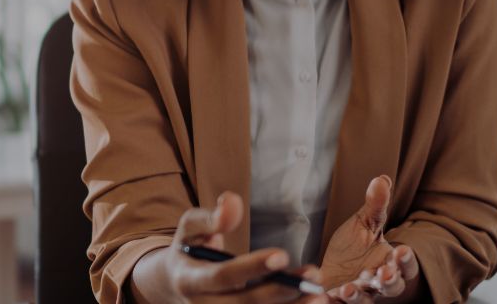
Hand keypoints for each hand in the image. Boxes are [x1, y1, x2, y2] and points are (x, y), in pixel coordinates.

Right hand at [130, 192, 328, 303]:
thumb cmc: (191, 247)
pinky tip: (311, 303)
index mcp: (190, 281)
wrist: (177, 282)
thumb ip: (210, 217)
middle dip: (280, 291)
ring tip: (319, 295)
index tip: (282, 255)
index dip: (252, 267)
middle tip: (313, 275)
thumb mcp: (190, 227)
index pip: (223, 276)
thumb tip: (233, 202)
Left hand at [320, 176, 422, 302]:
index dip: (406, 260)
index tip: (403, 250)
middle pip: (392, 288)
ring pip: (366, 301)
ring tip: (349, 289)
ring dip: (359, 297)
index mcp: (392, 263)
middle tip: (383, 274)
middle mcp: (381, 284)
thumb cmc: (356, 248)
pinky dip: (334, 303)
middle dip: (389, 281)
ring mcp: (363, 296)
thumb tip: (381, 179)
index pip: (407, 265)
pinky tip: (325, 297)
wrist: (335, 269)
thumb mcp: (365, 224)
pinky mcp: (341, 303)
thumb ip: (375, 206)